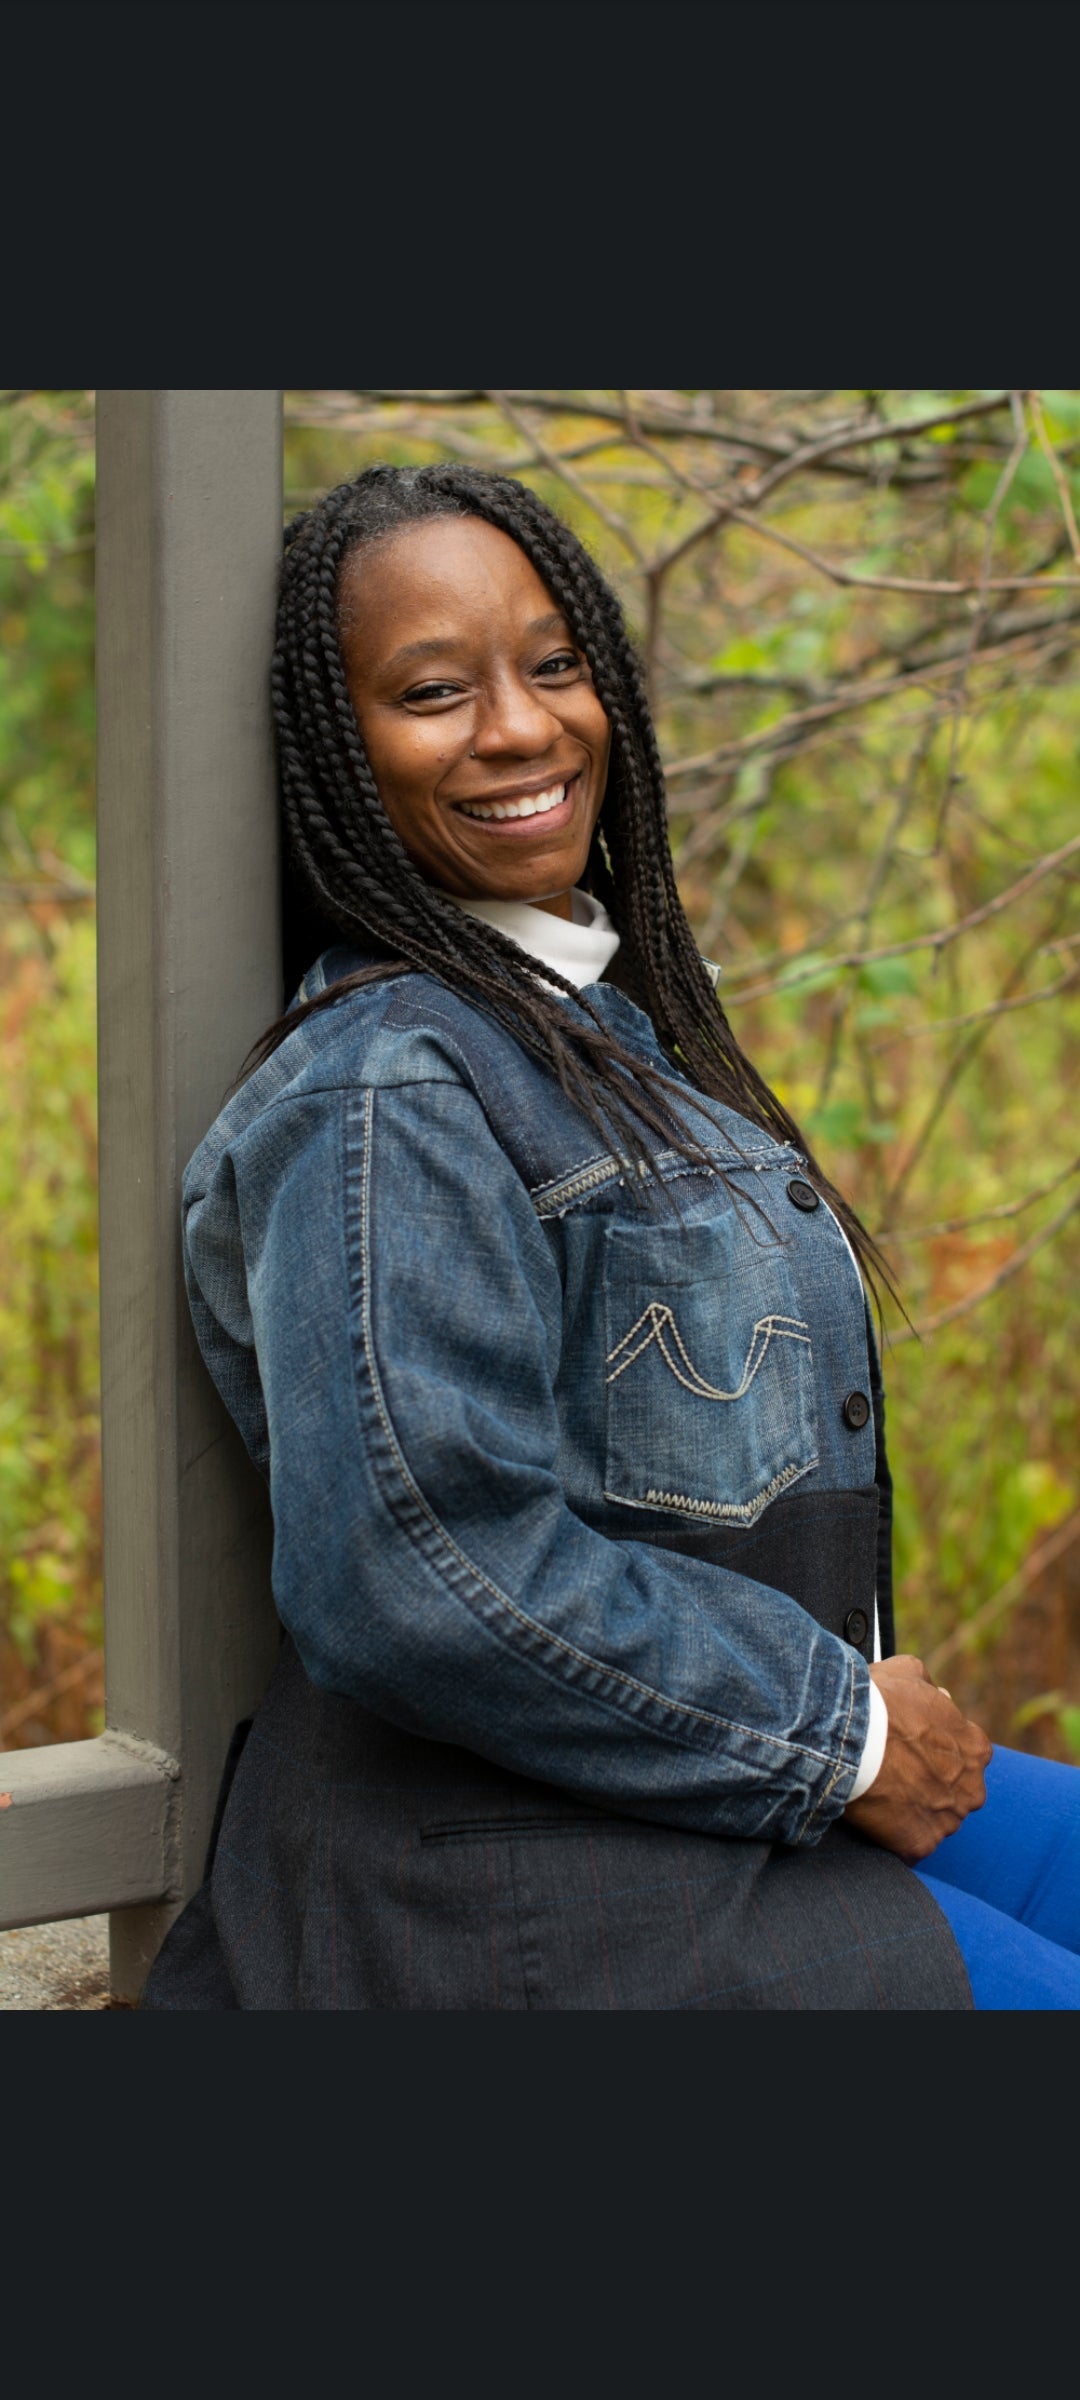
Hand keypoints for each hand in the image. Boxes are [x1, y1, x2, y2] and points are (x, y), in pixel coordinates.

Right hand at [843, 1653, 991, 1861]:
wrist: (850, 1738)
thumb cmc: (878, 1703)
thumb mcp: (908, 1672)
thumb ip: (930, 1685)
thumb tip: (938, 1693)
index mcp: (975, 1748)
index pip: (964, 1756)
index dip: (935, 1753)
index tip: (911, 1751)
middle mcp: (971, 1787)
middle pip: (955, 1793)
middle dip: (931, 1786)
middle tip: (895, 1775)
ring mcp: (948, 1820)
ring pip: (935, 1821)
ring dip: (914, 1813)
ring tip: (882, 1796)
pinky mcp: (922, 1844)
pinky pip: (911, 1846)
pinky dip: (896, 1837)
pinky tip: (876, 1818)